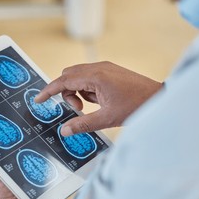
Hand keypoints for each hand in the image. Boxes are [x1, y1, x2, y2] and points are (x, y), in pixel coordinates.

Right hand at [35, 61, 162, 135]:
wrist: (159, 98)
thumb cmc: (137, 106)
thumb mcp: (107, 119)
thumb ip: (83, 124)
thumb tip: (65, 130)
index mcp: (96, 76)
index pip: (63, 81)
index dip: (48, 90)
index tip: (39, 99)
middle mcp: (99, 68)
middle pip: (68, 76)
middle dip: (66, 93)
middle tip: (77, 110)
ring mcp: (105, 68)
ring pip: (78, 77)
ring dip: (77, 93)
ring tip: (89, 108)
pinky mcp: (110, 72)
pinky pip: (90, 78)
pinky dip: (87, 90)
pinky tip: (98, 103)